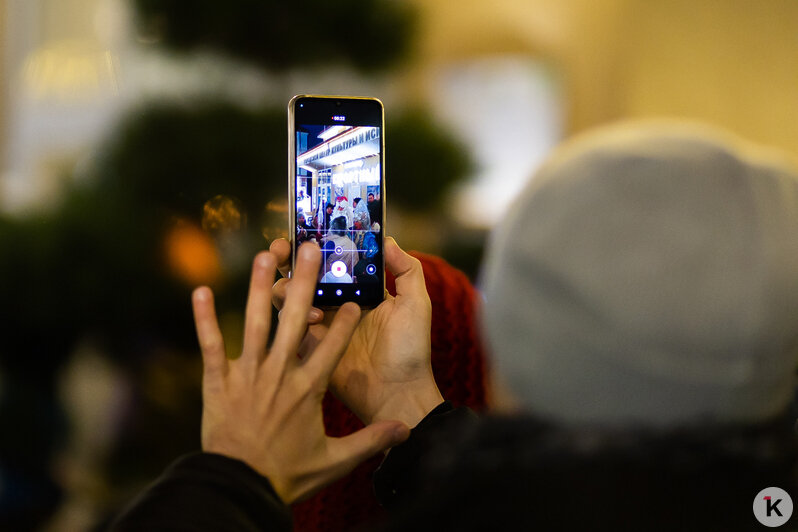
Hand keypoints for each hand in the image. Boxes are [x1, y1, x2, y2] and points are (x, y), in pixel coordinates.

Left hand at [192, 243, 409, 503]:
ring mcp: (246, 375)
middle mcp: (278, 374)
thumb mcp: (335, 461)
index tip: (355, 299)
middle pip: (293, 319)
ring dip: (257, 287)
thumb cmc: (288, 474)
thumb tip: (406, 430)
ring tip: (265, 255)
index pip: (332, 346)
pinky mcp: (218, 382)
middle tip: (310, 249)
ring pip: (253, 323)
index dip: (345, 321)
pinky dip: (203, 319)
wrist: (239, 488)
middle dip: (304, 281)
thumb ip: (371, 440)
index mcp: (308, 389)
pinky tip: (199, 291)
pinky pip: (210, 346)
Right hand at [270, 238, 443, 427]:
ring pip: (288, 293)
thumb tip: (386, 238)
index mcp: (358, 288)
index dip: (316, 242)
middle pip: (302, 271)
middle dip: (286, 255)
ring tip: (299, 288)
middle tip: (281, 248)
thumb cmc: (410, 349)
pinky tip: (315, 316)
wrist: (398, 393)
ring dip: (288, 284)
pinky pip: (289, 324)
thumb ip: (406, 269)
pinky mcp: (308, 345)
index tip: (306, 230)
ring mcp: (319, 323)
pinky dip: (293, 314)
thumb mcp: (416, 303)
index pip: (332, 257)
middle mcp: (335, 302)